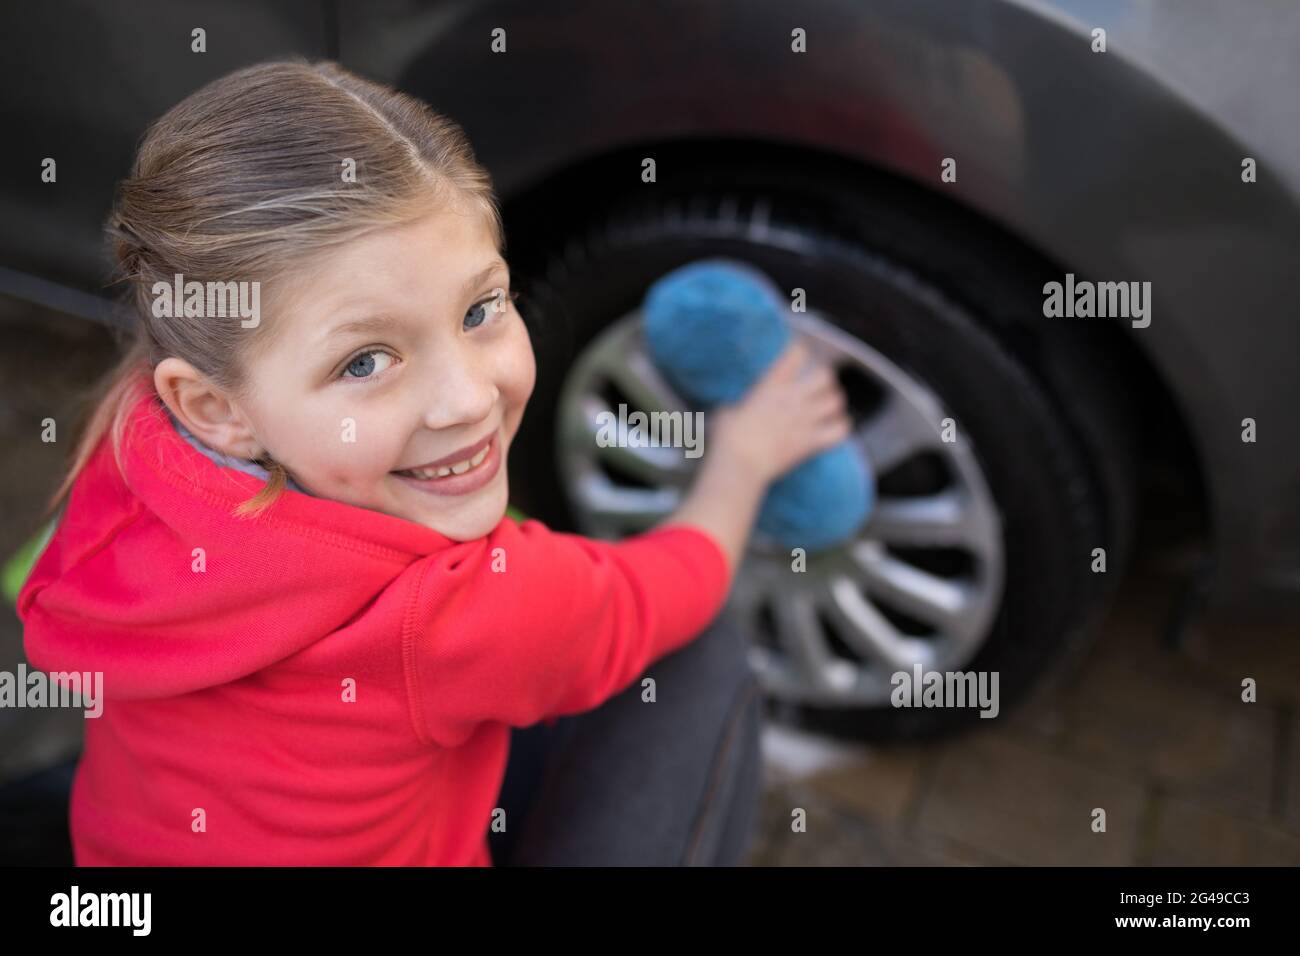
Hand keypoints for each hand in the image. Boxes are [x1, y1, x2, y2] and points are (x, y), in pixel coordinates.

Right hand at [708, 340, 852, 484]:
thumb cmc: (727, 438)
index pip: (797, 353)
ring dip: (833, 403)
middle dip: (824, 380)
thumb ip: (740, 405)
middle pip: (825, 374)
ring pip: (836, 400)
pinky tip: (832, 430)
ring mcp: (804, 419)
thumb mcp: (727, 411)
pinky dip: (840, 429)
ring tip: (827, 409)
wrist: (739, 463)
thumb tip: (736, 409)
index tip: (796, 360)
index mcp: (771, 384)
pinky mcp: (811, 442)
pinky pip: (840, 431)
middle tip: (817, 389)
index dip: (799, 353)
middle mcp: (792, 397)